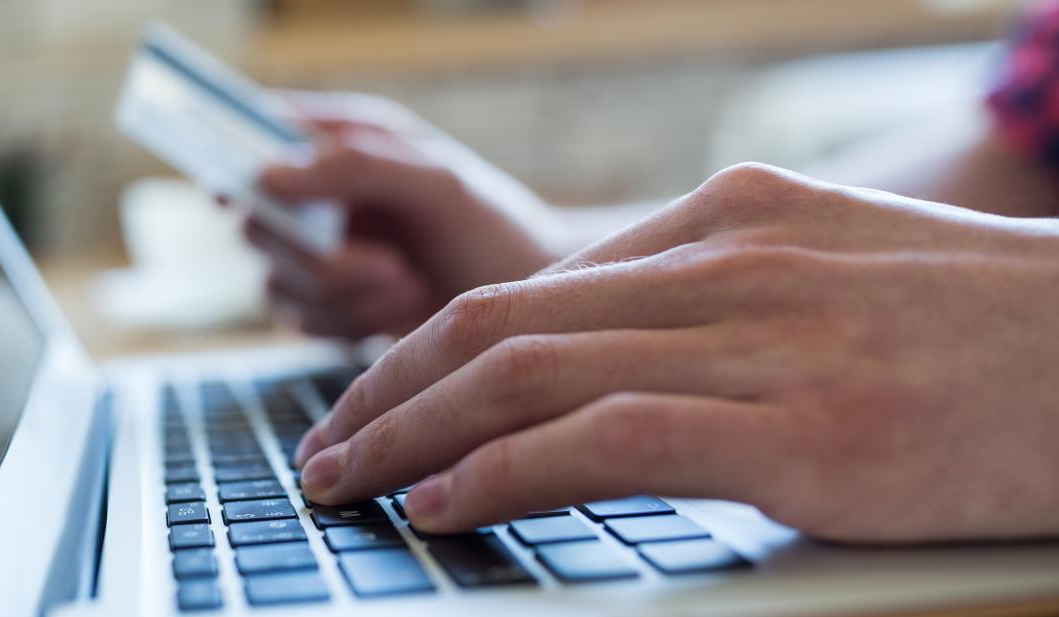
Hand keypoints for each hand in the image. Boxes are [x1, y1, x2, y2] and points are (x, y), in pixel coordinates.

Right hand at [244, 91, 556, 338]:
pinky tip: (399, 312)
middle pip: (258, 224)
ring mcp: (319, 253)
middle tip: (392, 267)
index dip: (242, 164)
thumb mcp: (437, 184)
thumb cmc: (495, 230)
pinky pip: (300, 322)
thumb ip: (356, 168)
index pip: (260, 135)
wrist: (529, 311)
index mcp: (343, 140)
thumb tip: (268, 176)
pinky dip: (347, 324)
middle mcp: (321, 195)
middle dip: (321, 259)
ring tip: (410, 287)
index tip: (257, 198)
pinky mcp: (327, 306)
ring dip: (344, 297)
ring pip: (276, 283)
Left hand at [295, 163, 1058, 543]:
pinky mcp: (807, 429)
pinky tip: (444, 503)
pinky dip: (506, 471)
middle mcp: (728, 262)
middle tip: (327, 441)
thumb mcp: (836, 276)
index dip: (436, 349)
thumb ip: (713, 303)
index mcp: (730, 218)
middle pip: (501, 319)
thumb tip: (594, 358)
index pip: (536, 285)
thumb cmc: (990, 334)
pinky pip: (609, 439)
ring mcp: (765, 340)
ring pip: (528, 373)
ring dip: (412, 430)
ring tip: (345, 477)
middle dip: (390, 386)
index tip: (384, 397)